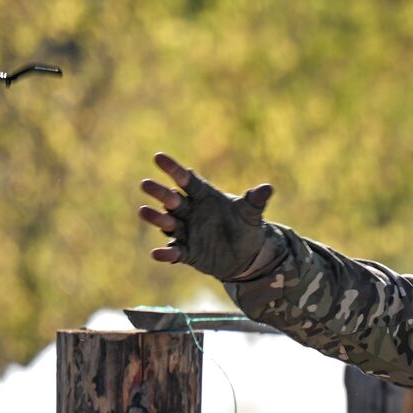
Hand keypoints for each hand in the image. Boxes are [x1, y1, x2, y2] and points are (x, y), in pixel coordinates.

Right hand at [138, 153, 274, 280]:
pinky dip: (166, 254)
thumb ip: (255, 200)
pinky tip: (157, 254)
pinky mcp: (188, 252)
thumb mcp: (252, 213)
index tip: (158, 157)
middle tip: (146, 184)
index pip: (186, 179)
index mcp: (203, 196)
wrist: (246, 255)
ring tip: (144, 212)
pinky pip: (175, 252)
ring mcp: (187, 231)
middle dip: (160, 193)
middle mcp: (190, 211)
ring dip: (157, 218)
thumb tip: (268, 189)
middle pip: (172, 199)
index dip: (173, 169)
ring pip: (168, 223)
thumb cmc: (245, 226)